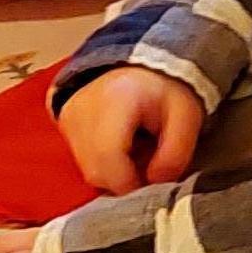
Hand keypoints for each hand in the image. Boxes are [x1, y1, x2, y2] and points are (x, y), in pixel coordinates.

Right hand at [63, 70, 204, 196]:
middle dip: (128, 181)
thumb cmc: (165, 92)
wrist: (141, 68)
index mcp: (114, 99)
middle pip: (97, 172)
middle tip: (151, 165)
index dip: (132, 182)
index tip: (155, 180)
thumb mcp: (187, 118)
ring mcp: (68, 117)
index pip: (108, 157)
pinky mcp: (65, 125)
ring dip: (117, 174)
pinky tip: (123, 148)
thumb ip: (175, 155)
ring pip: (89, 172)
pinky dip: (106, 165)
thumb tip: (155, 184)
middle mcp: (82, 108)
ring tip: (139, 152)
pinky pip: (83, 162)